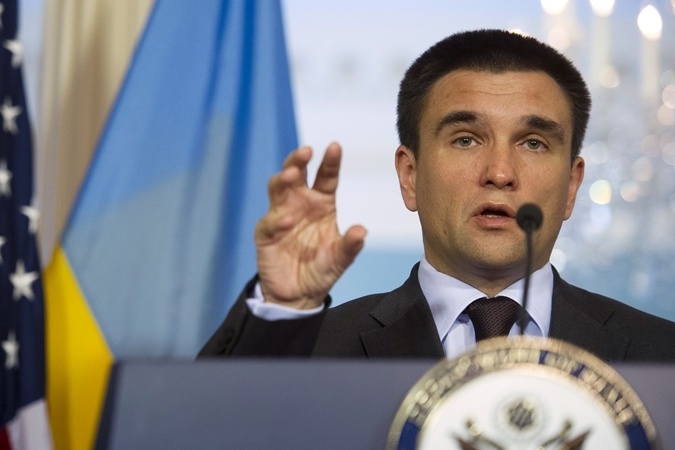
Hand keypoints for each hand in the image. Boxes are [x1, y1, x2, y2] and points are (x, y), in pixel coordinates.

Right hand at [255, 142, 366, 308]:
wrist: (299, 295)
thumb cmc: (322, 269)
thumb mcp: (341, 259)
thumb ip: (351, 245)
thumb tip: (362, 230)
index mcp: (321, 203)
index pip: (326, 176)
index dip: (330, 161)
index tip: (335, 146)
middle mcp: (300, 203)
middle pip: (296, 173)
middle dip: (298, 160)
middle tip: (306, 151)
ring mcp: (280, 215)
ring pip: (278, 188)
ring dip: (283, 179)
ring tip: (293, 174)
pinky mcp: (266, 233)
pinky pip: (269, 221)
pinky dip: (277, 219)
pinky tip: (287, 220)